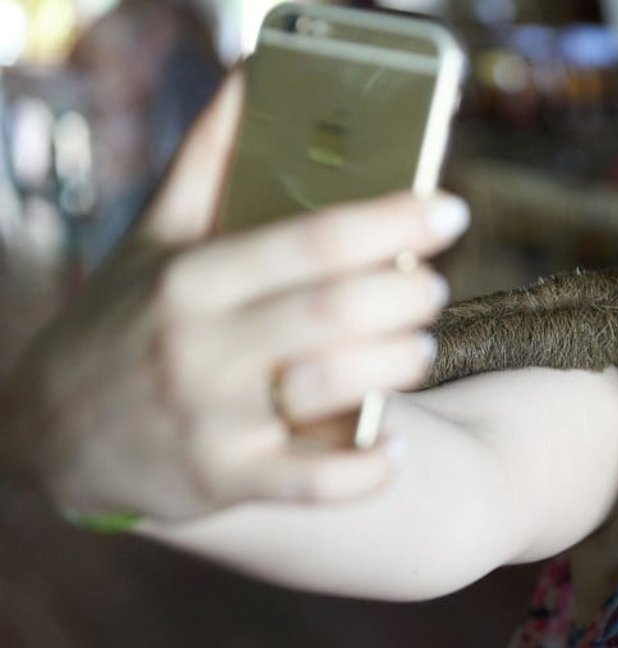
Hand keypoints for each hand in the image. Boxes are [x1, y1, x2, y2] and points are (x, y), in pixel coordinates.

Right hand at [3, 72, 469, 520]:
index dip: (392, 222)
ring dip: (395, 367)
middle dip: (405, 296)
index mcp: (192, 278)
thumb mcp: (154, 238)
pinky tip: (395, 449)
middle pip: (333, 313)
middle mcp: (200, 346)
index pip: (310, 240)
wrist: (49, 429)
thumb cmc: (125, 318)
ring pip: (330, 390)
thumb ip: (208, 160)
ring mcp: (212, 419)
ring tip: (420, 349)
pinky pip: (311, 484)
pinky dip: (365, 470)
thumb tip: (251, 74)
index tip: (450, 210)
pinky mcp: (224, 480)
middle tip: (434, 287)